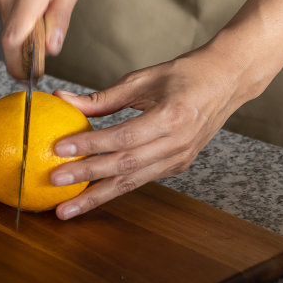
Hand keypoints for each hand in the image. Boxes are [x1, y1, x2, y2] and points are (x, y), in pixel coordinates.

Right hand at [0, 0, 83, 76]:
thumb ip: (61, 15)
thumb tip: (53, 47)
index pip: (12, 43)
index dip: (19, 65)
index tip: (30, 75)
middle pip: (11, 39)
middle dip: (28, 47)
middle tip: (48, 41)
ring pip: (9, 24)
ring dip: (26, 25)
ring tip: (46, 1)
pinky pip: (6, 10)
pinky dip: (20, 11)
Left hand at [44, 43, 255, 218]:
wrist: (227, 82)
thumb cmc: (185, 74)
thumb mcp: (142, 79)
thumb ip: (102, 97)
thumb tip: (62, 98)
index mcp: (172, 117)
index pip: (123, 137)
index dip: (90, 146)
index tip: (59, 149)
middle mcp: (178, 143)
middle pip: (126, 166)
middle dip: (87, 177)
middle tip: (54, 182)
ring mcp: (180, 158)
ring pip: (133, 181)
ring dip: (97, 195)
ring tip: (68, 208)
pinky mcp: (178, 165)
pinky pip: (142, 179)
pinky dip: (115, 187)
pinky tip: (91, 195)